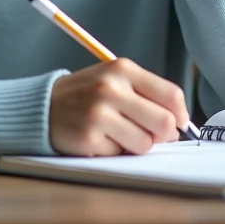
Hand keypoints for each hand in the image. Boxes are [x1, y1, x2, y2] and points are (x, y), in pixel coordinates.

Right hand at [49, 58, 190, 155]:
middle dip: (163, 134)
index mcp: (122, 69)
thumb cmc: (86, 94)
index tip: (179, 123)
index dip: (181, 114)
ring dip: (137, 144)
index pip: (171, 94)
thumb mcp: (115, 80)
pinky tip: (100, 138)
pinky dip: (114, 150)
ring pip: (145, 143)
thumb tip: (179, 122)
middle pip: (164, 122)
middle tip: (151, 134)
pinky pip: (120, 154)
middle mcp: (110, 88)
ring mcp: (98, 114)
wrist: (43, 106)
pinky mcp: (88, 138)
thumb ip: (147, 94)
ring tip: (119, 133)